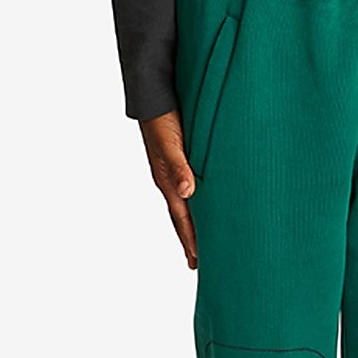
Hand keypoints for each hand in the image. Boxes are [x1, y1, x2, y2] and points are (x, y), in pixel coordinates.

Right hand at [138, 109, 197, 269]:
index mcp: (167, 181)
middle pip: (182, 218)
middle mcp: (171, 181)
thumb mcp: (170, 143)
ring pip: (186, 205)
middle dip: (190, 240)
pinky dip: (197, 204)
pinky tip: (204, 206)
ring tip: (201, 243)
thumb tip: (186, 192)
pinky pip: (190, 189)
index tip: (197, 261)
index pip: (182, 218)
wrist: (154, 94)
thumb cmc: (161, 117)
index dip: (190, 239)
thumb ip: (178, 166)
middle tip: (198, 263)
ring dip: (193, 225)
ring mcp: (176, 172)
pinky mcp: (183, 161)